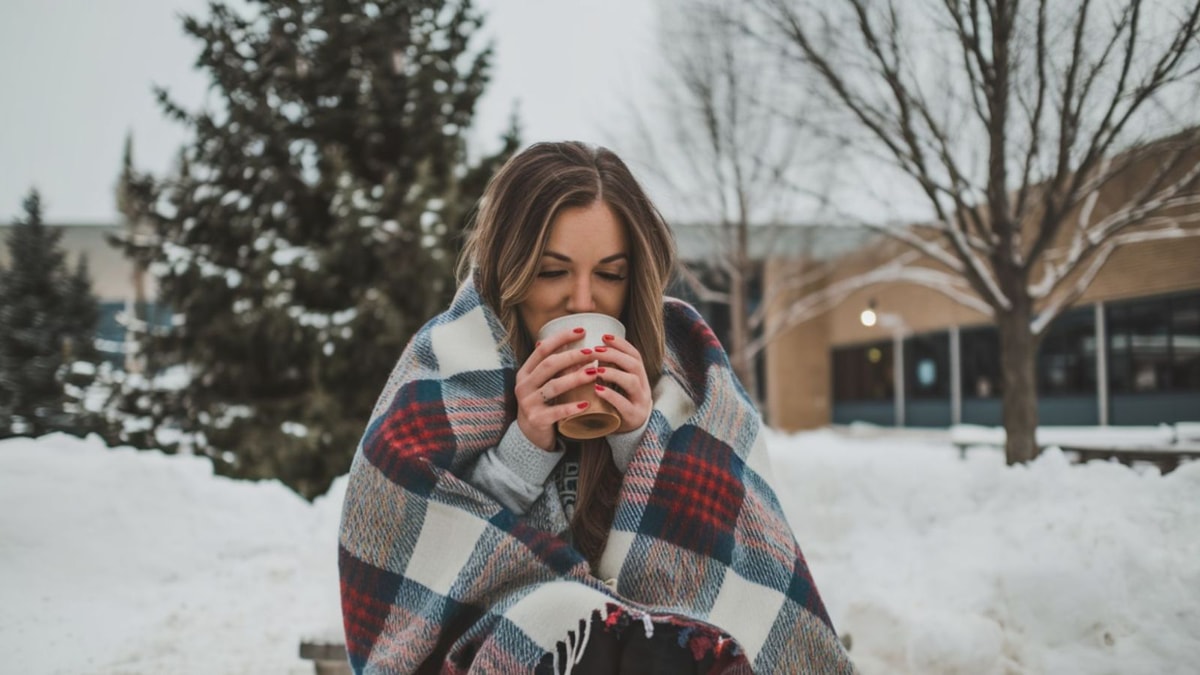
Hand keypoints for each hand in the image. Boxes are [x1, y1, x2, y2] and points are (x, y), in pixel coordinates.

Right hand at [514, 326, 601, 449]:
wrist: (529, 435)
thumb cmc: (542, 403)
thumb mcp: (541, 383)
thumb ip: (551, 365)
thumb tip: (568, 341)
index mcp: (525, 371)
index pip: (543, 349)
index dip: (562, 338)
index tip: (581, 330)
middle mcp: (524, 385)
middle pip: (549, 365)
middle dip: (572, 356)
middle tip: (592, 352)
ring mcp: (528, 402)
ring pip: (554, 386)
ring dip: (575, 378)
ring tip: (594, 373)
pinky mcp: (536, 419)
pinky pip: (556, 412)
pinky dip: (571, 407)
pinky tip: (586, 404)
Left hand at [591, 333, 651, 433]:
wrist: (631, 434)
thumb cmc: (618, 405)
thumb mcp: (616, 385)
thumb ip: (608, 369)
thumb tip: (586, 351)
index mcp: (640, 376)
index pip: (634, 354)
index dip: (620, 344)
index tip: (603, 336)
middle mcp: (644, 387)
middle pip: (634, 364)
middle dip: (614, 355)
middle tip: (595, 351)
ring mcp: (641, 402)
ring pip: (632, 382)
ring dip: (613, 373)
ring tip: (596, 370)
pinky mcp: (634, 417)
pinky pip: (625, 405)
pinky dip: (611, 395)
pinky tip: (597, 390)